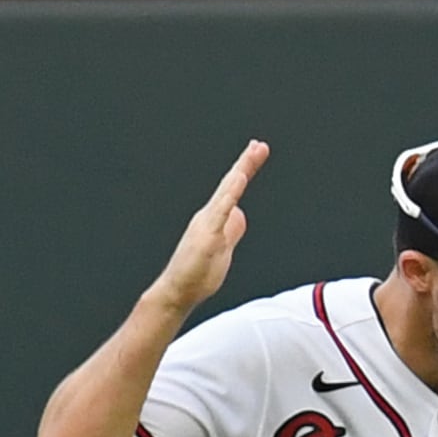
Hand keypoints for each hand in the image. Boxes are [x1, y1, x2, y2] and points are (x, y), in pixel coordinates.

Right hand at [148, 139, 267, 317]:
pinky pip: (221, 211)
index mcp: (215, 218)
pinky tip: (239, 179)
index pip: (232, 190)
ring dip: (240, 172)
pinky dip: (230, 193)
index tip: (255, 152)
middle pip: (231, 185)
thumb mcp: (223, 247)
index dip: (244, 170)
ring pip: (226, 192)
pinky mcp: (208, 235)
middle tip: (259, 145)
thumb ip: (231, 229)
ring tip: (252, 154)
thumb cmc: (198, 273)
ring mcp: (207, 224)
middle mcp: (209, 215)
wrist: (178, 291)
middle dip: (246, 164)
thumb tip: (238, 213)